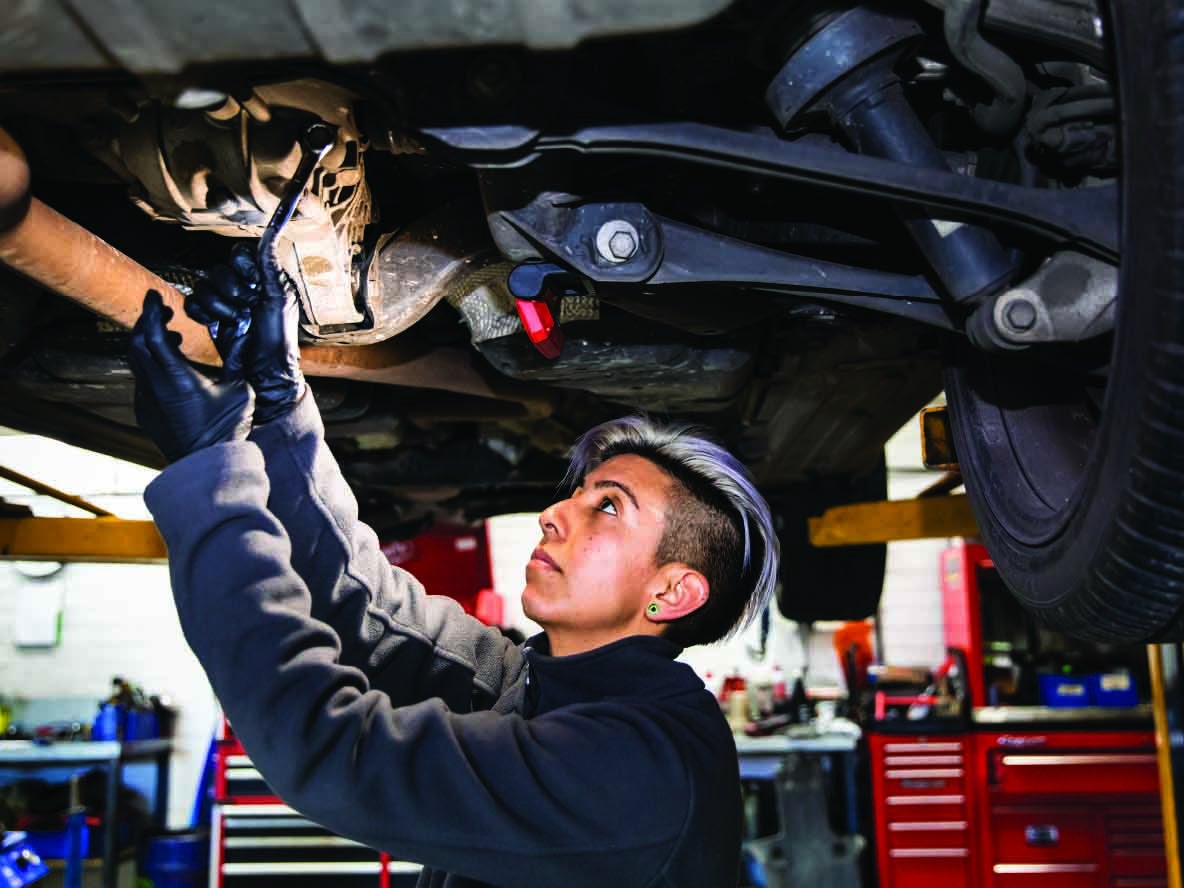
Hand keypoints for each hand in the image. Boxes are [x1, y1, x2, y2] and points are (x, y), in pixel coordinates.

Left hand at [130, 290, 252, 462]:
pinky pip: (143, 381)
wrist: (208, 465)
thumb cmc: (228, 428)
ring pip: (138, 363)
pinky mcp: (146, 413)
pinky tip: (172, 370)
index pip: (152, 334)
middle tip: (162, 312)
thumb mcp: (240, 389)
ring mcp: (146, 401)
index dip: (151, 312)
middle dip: (147, 324)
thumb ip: (237, 357)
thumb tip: (243, 329)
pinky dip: (152, 366)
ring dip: (150, 345)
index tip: (155, 296)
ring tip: (174, 340)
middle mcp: (154, 387)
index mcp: (175, 377)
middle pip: (137, 344)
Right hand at [186, 242, 304, 424]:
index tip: (253, 283)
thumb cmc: (278, 336)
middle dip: (233, 292)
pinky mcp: (208, 317)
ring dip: (221, 307)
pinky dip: (204, 315)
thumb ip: (269, 264)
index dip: (242, 267)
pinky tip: (219, 326)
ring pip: (203, 287)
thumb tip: (273, 231)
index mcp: (260, 277)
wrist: (264, 370)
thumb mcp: (279, 298)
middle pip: (218, 270)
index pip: (239, 253)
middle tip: (250, 309)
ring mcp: (222, 301)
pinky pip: (192, 304)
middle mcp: (240, 286)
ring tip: (238, 322)